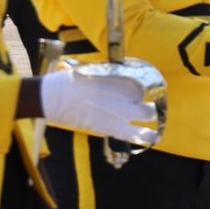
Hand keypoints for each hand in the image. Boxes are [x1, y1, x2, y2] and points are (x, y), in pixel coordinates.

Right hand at [40, 68, 162, 144]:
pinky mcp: (115, 127)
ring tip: (153, 121)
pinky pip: (137, 134)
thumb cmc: (71, 81)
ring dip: (153, 117)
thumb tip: (123, 77)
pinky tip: (154, 138)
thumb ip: (113, 75)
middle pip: (148, 96)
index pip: (144, 82)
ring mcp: (123, 110)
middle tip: (143, 105)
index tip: (137, 92)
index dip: (141, 88)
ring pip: (149, 114)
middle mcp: (128, 93)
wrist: (55, 96)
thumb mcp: (96, 70)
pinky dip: (147, 137)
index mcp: (124, 77)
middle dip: (148, 101)